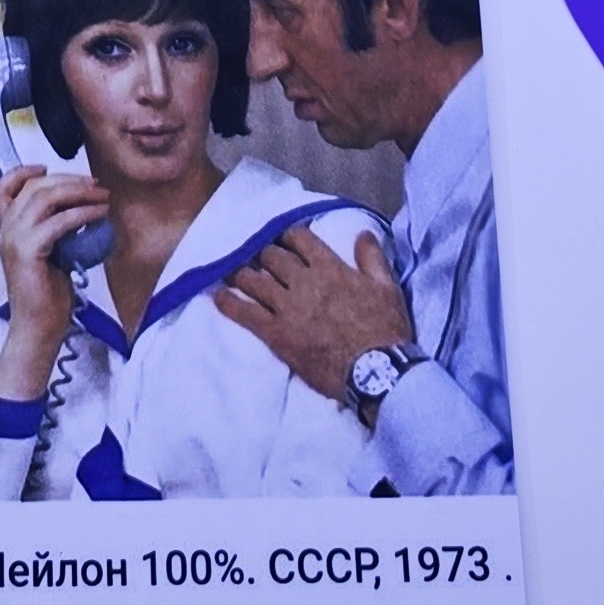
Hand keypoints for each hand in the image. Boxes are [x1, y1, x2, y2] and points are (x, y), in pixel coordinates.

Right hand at [0, 161, 109, 403]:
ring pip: (45, 197)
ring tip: (101, 196)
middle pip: (33, 187)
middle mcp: (6, 232)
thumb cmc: (45, 297)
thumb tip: (77, 210)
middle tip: (94, 184)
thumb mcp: (47, 255)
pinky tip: (98, 215)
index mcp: (7, 232)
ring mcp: (15, 240)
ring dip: (78, 191)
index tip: (46, 167)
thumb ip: (51, 231)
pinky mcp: (29, 251)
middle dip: (67, 179)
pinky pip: (59, 221)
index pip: (1, 190)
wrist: (38, 328)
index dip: (21, 172)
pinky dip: (83, 213)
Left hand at [212, 225, 415, 407]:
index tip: (282, 237)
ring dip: (240, 272)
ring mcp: (287, 308)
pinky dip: (228, 304)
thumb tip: (362, 232)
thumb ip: (372, 258)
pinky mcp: (277, 334)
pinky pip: (245, 314)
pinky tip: (216, 297)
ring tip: (230, 268)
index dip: (288, 236)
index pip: (300, 239)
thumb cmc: (384, 330)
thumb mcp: (387, 288)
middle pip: (273, 257)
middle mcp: (304, 282)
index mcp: (330, 268)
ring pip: (254, 281)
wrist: (375, 372)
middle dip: (263, 253)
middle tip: (256, 254)